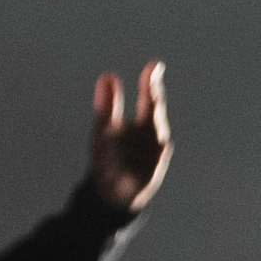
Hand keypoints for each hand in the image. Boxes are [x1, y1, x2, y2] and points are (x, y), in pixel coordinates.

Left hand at [90, 61, 170, 212]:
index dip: (152, 84)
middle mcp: (154, 140)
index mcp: (147, 124)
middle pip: (155, 118)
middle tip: (151, 85)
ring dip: (132, 136)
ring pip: (144, 144)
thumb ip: (109, 105)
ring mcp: (152, 160)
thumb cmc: (111, 155)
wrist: (111, 194)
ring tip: (118, 126)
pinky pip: (134, 170)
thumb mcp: (105, 128)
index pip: (150, 100)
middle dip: (152, 104)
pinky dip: (126, 166)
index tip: (154, 67)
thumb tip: (108, 76)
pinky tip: (115, 162)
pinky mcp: (143, 182)